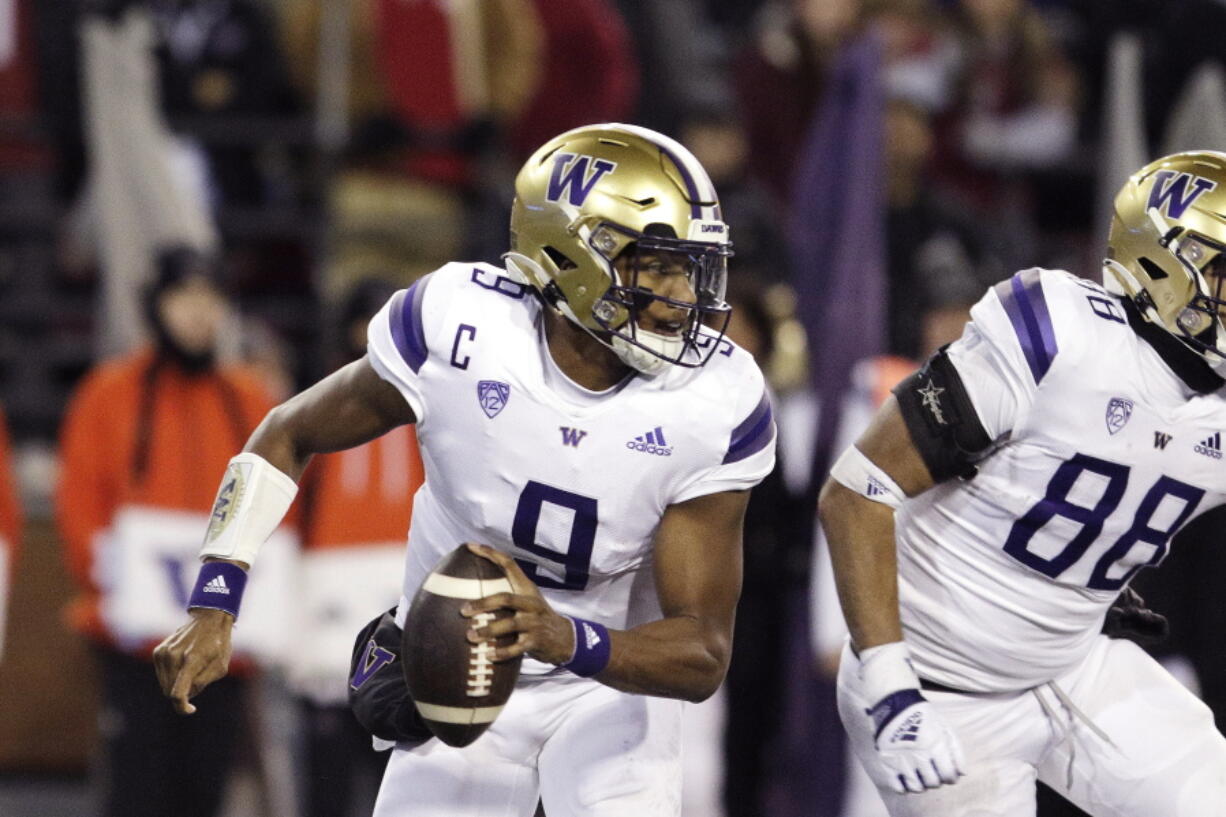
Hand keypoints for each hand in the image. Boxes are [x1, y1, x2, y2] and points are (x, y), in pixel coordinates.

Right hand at [152, 608, 233, 714]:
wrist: (208, 620)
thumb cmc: (218, 644)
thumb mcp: (220, 666)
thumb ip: (202, 683)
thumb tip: (185, 696)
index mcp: (192, 660)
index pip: (178, 693)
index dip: (182, 707)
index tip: (190, 709)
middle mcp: (174, 656)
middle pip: (170, 692)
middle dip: (183, 692)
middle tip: (198, 678)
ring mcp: (163, 653)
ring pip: (164, 685)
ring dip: (177, 684)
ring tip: (192, 669)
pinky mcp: (158, 651)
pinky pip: (161, 675)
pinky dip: (172, 675)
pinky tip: (184, 663)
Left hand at [460, 543, 575, 664]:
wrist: (566, 638)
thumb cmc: (537, 618)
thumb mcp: (528, 601)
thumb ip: (507, 595)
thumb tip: (472, 591)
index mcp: (527, 589)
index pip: (509, 564)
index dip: (490, 554)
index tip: (471, 546)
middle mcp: (531, 603)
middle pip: (505, 598)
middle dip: (483, 604)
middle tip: (463, 610)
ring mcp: (535, 622)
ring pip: (509, 624)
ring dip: (488, 631)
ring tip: (470, 636)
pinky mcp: (536, 642)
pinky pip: (516, 648)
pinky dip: (501, 652)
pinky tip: (488, 655)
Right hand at [867, 690, 964, 793]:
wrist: (895, 703)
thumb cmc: (923, 716)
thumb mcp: (944, 728)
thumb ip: (956, 751)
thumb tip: (962, 774)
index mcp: (934, 744)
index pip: (948, 775)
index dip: (951, 778)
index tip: (948, 774)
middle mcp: (918, 754)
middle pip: (933, 783)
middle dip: (936, 780)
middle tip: (933, 772)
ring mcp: (901, 759)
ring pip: (916, 787)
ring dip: (922, 785)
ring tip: (921, 776)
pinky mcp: (887, 761)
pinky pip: (897, 786)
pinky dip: (904, 788)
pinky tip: (907, 779)